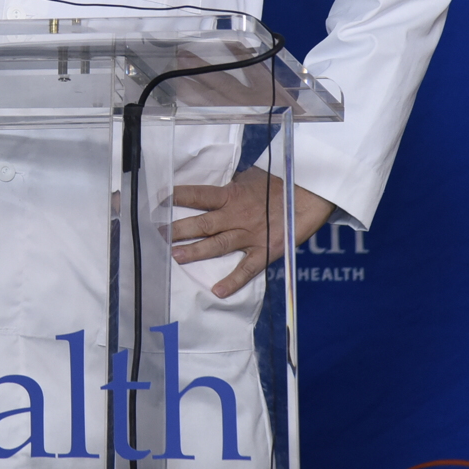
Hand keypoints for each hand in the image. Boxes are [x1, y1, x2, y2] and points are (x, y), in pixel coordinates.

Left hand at [169, 169, 335, 297]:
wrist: (314, 189)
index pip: (197, 195)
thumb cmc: (281, 180)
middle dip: (178, 229)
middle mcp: (237, 214)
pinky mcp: (267, 249)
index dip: (176, 197)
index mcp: (231, 193)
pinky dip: (233, 280)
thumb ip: (232, 187)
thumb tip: (217, 189)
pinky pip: (248, 268)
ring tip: (175, 257)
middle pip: (202, 223)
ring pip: (218, 244)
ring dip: (196, 251)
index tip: (155, 201)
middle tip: (157, 235)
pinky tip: (217, 291)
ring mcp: (251, 233)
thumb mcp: (251, 178)